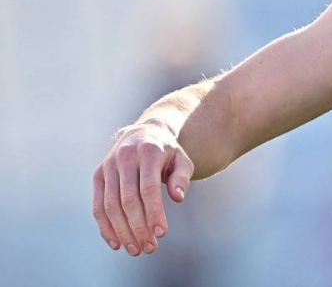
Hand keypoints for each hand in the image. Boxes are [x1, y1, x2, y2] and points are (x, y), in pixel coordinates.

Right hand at [92, 120, 193, 256]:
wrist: (141, 133)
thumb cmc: (166, 152)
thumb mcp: (181, 159)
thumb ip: (182, 177)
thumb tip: (178, 197)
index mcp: (148, 152)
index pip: (148, 188)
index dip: (154, 212)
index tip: (162, 234)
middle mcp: (125, 158)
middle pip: (128, 200)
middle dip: (138, 228)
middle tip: (150, 248)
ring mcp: (108, 166)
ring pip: (111, 206)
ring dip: (122, 232)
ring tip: (135, 250)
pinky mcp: (97, 175)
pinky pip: (98, 206)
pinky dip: (105, 227)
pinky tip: (116, 243)